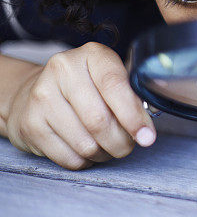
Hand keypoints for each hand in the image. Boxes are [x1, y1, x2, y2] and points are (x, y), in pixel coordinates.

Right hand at [5, 42, 156, 169]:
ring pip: (85, 144)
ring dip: (104, 153)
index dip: (133, 115)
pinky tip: (86, 149)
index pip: (115, 86)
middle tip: (128, 145)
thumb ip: (133, 97)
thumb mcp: (112, 79)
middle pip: (99, 120)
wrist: (35, 91)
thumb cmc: (87, 87)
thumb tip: (147, 130)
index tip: (146, 136)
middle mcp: (63, 70)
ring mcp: (42, 97)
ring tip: (107, 146)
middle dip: (121, 141)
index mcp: (91, 54)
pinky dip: (85, 161)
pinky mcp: (30, 124)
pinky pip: (68, 157)